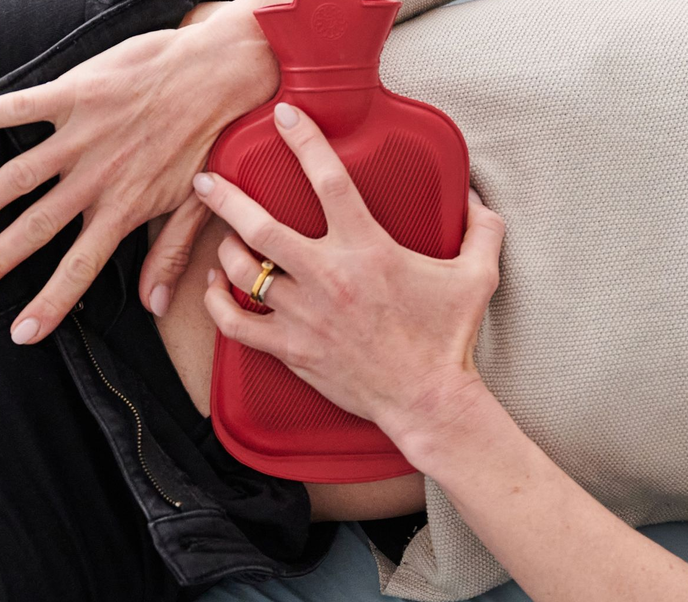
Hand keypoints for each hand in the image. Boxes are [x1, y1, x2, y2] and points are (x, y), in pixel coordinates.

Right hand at [0, 3, 276, 343]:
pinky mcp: (75, 93)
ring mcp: (83, 135)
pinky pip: (19, 108)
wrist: (220, 71)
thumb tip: (153, 306)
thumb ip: (169, 254)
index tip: (22, 333)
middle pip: (38, 227)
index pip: (82, 267)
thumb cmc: (212, 138)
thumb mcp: (198, 203)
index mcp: (126, 208)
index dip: (50, 302)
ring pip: (20, 176)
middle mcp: (98, 178)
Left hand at [194, 103, 504, 456]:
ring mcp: (304, 315)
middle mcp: (328, 277)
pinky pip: (235, 323)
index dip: (303, 141)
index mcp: (368, 249)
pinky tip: (214, 288)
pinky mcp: (291, 349)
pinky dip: (217, 303)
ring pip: (243, 271)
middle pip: (261, 226)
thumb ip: (481, 230)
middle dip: (226, 198)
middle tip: (206, 181)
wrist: (427, 400)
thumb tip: (478, 199)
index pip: (328, 181)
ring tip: (225, 238)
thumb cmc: (448, 339)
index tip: (284, 116)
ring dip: (227, 249)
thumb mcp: (477, 276)